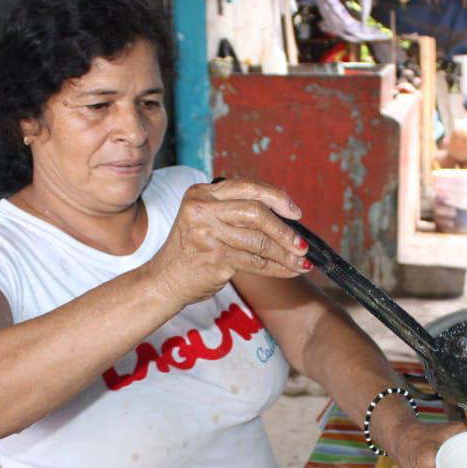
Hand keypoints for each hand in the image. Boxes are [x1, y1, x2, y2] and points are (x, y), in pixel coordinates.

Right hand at [148, 178, 309, 305]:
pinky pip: (256, 262)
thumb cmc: (192, 252)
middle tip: (302, 243)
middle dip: (285, 229)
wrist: (165, 281)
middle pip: (257, 212)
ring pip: (259, 240)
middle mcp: (202, 209)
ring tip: (300, 261)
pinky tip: (289, 271)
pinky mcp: (214, 258)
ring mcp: (207, 233)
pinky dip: (277, 268)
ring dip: (285, 253)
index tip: (296, 213)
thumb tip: (285, 216)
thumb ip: (236, 211)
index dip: (277, 198)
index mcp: (202, 193)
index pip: (248, 187)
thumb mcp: (206, 220)